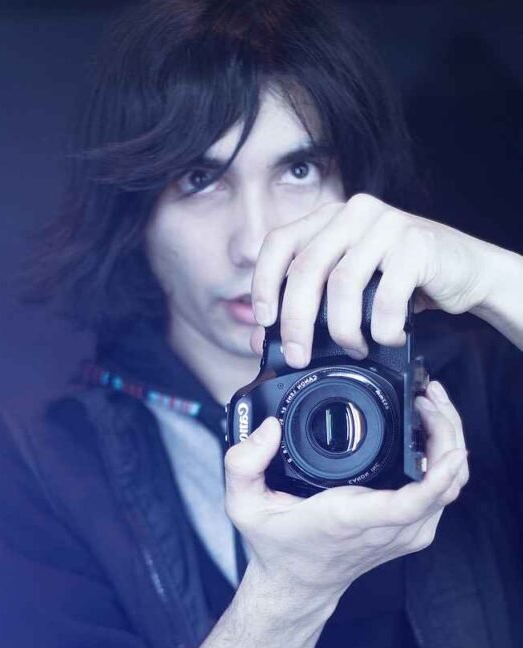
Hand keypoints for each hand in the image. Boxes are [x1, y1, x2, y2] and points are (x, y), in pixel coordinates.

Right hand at [224, 377, 467, 604]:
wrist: (296, 585)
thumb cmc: (276, 544)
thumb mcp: (243, 505)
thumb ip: (243, 463)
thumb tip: (268, 429)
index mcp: (350, 518)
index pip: (409, 503)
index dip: (438, 475)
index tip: (450, 447)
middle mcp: (386, 529)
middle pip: (445, 484)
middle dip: (448, 433)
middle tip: (428, 395)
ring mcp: (406, 533)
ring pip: (453, 487)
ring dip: (451, 441)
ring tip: (432, 403)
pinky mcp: (413, 531)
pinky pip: (445, 494)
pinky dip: (447, 460)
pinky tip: (431, 432)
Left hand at [249, 192, 505, 366]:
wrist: (466, 270)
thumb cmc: (402, 281)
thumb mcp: (351, 288)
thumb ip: (310, 304)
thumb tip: (260, 338)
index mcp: (328, 219)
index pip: (278, 243)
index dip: (263, 284)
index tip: (264, 322)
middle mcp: (353, 213)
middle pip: (306, 269)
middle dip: (296, 321)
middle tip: (299, 355)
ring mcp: (386, 223)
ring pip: (342, 284)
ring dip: (343, 330)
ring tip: (354, 349)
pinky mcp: (417, 242)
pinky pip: (386, 294)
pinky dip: (383, 327)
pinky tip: (387, 337)